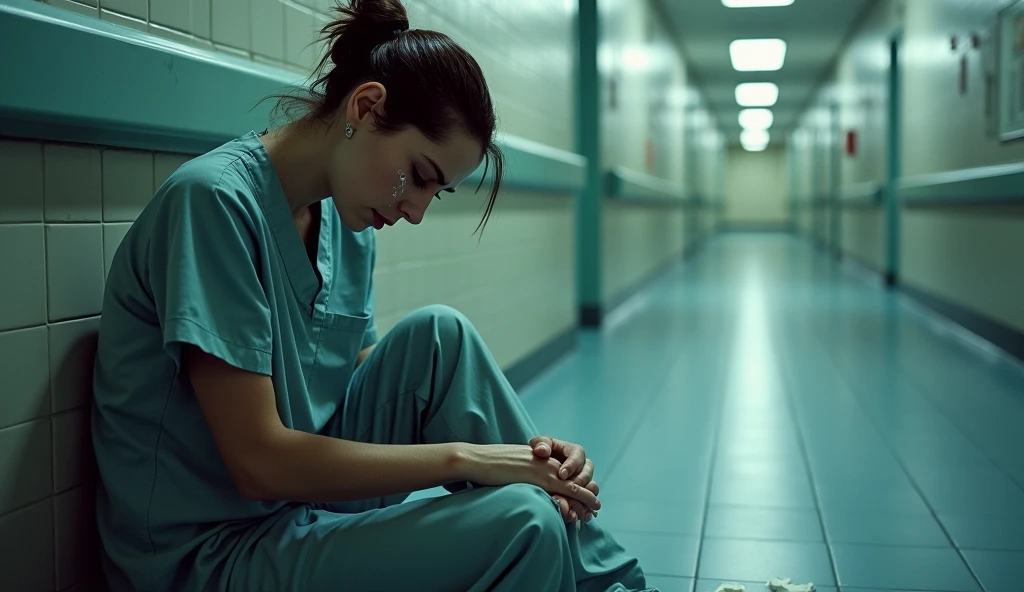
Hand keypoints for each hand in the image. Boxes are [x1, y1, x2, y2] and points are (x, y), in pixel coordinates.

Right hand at [458, 444, 600, 514]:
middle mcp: (547, 461)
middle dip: (585, 496)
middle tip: (593, 511)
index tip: (582, 503)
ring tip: (593, 514)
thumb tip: (522, 487)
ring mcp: (546, 468)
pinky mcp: (542, 476)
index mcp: (539, 459)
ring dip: (586, 500)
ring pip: (576, 484)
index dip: (576, 489)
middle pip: (575, 478)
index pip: (564, 474)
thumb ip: (521, 478)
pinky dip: (580, 500)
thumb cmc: (487, 468)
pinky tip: (586, 510)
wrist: (476, 460)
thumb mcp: (509, 471)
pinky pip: (568, 489)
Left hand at [530, 437, 598, 523]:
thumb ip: (541, 444)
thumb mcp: (540, 444)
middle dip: (579, 481)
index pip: (578, 456)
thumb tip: (542, 451)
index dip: (571, 466)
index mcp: (575, 452)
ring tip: (575, 502)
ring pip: (592, 487)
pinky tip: (579, 514)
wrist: (540, 466)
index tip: (561, 474)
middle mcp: (583, 466)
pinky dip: (585, 507)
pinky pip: (588, 500)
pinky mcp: (582, 493)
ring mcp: (584, 480)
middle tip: (569, 488)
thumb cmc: (541, 453)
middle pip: (588, 472)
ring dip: (585, 495)